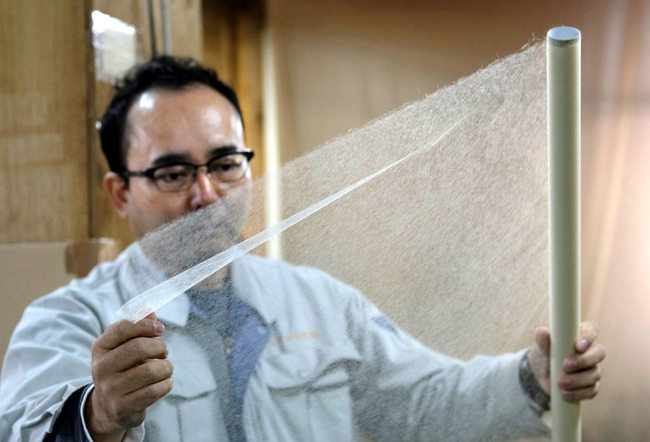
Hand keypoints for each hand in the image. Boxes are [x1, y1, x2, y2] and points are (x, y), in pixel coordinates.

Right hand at [85, 312, 173, 441]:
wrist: (109, 407)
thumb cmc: (122, 369)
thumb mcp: (124, 346)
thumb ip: (138, 327)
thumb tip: (150, 310)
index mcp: (100, 347)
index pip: (123, 327)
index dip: (146, 325)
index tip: (160, 329)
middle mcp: (101, 367)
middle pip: (139, 347)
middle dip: (160, 347)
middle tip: (163, 352)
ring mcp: (111, 389)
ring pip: (151, 370)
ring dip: (166, 367)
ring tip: (166, 369)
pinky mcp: (123, 406)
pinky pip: (155, 390)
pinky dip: (166, 384)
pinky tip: (165, 382)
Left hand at [528, 322, 604, 401]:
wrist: (541, 374)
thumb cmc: (544, 354)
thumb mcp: (540, 347)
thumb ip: (542, 339)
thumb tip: (542, 332)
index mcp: (579, 335)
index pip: (592, 329)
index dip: (589, 336)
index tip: (578, 346)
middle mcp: (590, 351)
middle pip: (599, 353)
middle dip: (584, 360)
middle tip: (566, 365)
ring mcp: (592, 369)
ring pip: (595, 374)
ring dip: (578, 379)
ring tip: (560, 383)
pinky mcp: (590, 385)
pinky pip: (592, 390)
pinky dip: (579, 393)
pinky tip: (565, 393)